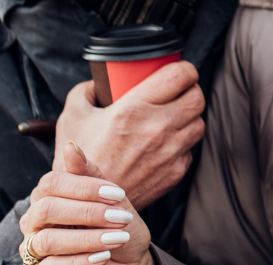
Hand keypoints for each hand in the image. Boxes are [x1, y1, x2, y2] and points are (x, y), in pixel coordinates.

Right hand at [21, 142, 152, 264]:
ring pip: (48, 240)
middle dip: (88, 213)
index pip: (52, 182)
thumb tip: (71, 147)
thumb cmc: (115, 224)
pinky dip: (82, 260)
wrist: (126, 258)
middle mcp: (34, 220)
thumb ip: (90, 174)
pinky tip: (105, 256)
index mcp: (46, 195)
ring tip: (119, 238)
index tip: (118, 194)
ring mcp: (34, 246)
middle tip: (121, 217)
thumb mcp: (110, 198)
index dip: (85, 187)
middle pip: (47, 209)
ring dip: (87, 239)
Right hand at [54, 62, 204, 206]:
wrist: (88, 203)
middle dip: (191, 89)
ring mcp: (169, 152)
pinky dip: (183, 142)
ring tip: (174, 115)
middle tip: (179, 90)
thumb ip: (85, 92)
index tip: (179, 69)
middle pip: (197, 98)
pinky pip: (191, 148)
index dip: (184, 68)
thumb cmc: (81, 159)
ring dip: (190, 116)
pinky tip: (166, 141)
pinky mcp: (175, 172)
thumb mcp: (72, 117)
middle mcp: (157, 129)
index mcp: (133, 109)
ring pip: (199, 123)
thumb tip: (98, 82)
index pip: (178, 76)